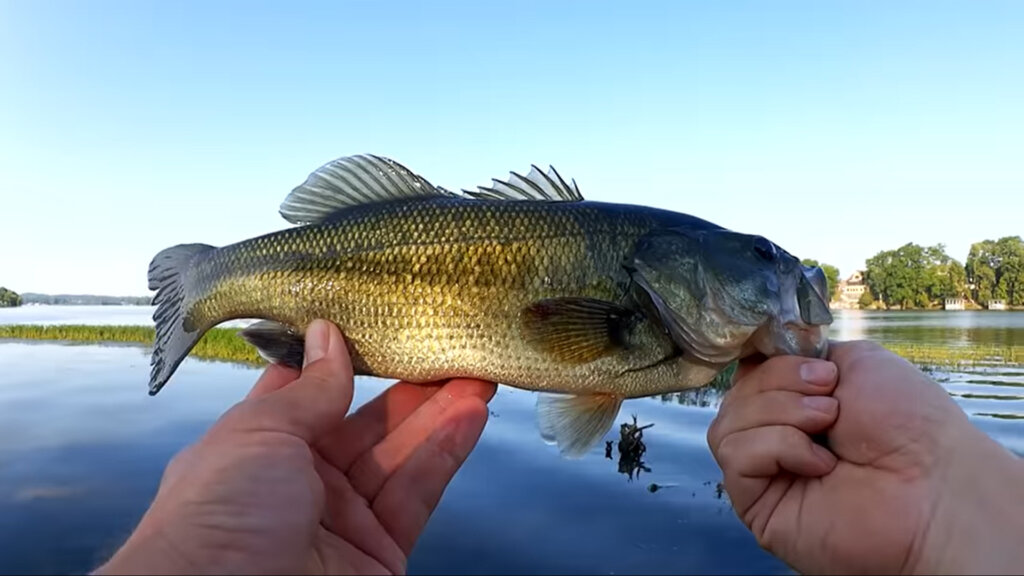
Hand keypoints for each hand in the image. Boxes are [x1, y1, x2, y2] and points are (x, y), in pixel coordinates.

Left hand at [95, 319, 496, 574]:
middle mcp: (299, 484)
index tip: (378, 325)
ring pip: (399, 456)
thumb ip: (310, 388)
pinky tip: (468, 416)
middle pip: (365, 423)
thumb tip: (329, 336)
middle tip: (444, 348)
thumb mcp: (259, 435)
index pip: (308, 394)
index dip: (344, 360)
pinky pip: (416, 494)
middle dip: (406, 385)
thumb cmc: (214, 525)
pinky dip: (445, 453)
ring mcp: (341, 521)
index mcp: (256, 450)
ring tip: (475, 373)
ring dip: (439, 413)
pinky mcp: (379, 553)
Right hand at [707, 340, 1023, 574]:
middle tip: (831, 400)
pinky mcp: (757, 505)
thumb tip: (755, 356)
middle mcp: (775, 436)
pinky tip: (820, 463)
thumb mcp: (854, 360)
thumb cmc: (909, 423)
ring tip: (828, 425)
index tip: (809, 363)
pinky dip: (778, 447)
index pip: (748, 371)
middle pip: (735, 393)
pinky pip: (736, 456)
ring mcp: (765, 473)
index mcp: (796, 402)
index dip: (765, 360)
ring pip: (727, 423)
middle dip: (781, 385)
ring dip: (781, 413)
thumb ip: (800, 353)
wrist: (934, 483)